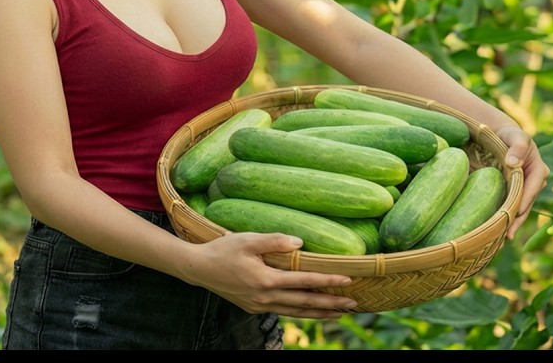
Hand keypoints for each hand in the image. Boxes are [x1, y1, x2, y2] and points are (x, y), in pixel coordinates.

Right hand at [180, 231, 357, 318]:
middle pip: (305, 303)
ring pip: (296, 312)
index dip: (327, 281)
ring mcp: (259, 305)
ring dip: (319, 313)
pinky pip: (284, 312)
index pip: (304, 282)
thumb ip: (274, 241)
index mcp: (265, 279)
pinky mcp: (254, 307)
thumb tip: (300, 244)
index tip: (348, 279)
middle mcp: (265, 297)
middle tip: (354, 304)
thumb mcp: (247, 240)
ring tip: (339, 313)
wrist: (198, 269)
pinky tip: (310, 310)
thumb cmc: (222, 250)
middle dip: (331, 304)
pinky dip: (301, 312)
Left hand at [494, 123, 549, 238]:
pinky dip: (506, 219)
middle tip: (506, 237)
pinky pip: (513, 207)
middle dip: (517, 221)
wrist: (501, 135)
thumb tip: (514, 163)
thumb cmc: (509, 134)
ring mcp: (526, 189)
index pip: (531, 190)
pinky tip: (496, 232)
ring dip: (511, 225)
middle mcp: (536, 183)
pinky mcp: (517, 192)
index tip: (513, 215)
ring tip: (500, 241)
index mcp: (539, 170)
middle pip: (527, 204)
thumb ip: (517, 146)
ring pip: (520, 210)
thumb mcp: (516, 135)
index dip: (523, 203)